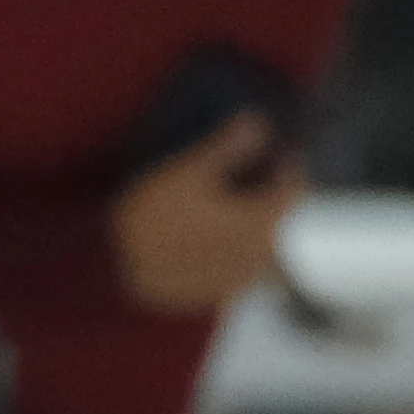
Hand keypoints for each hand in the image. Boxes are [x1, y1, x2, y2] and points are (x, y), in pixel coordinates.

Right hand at [107, 120, 295, 314]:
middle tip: (247, 171)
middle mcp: (261, 254)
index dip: (285, 164)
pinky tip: (211, 232)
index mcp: (262, 222)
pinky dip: (239, 245)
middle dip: (269, 191)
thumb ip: (230, 146)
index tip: (268, 149)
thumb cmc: (154, 216)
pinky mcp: (223, 292)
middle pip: (282, 216)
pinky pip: (245, 265)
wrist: (118, 267)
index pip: (295, 188)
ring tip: (228, 201)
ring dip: (255, 220)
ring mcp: (242, 277)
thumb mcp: (190, 170)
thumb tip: (259, 121)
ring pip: (265, 242)